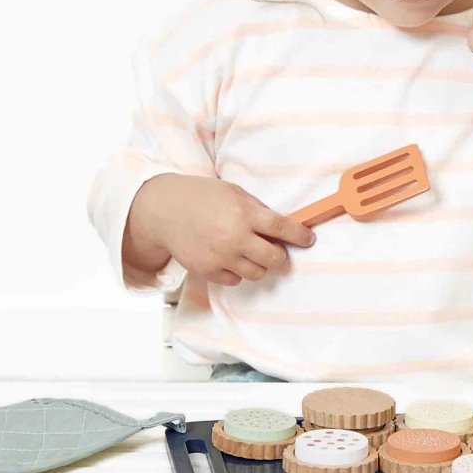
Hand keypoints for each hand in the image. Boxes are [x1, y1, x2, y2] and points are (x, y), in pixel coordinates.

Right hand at [125, 173, 315, 286]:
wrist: (165, 211)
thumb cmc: (201, 197)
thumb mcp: (234, 193)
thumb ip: (257, 210)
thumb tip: (282, 226)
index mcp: (244, 214)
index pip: (283, 229)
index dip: (301, 236)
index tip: (308, 239)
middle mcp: (235, 238)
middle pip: (275, 259)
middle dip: (281, 256)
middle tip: (277, 250)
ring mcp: (221, 257)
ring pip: (257, 273)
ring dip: (260, 265)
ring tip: (251, 252)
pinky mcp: (208, 271)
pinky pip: (235, 280)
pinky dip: (238, 271)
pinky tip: (231, 257)